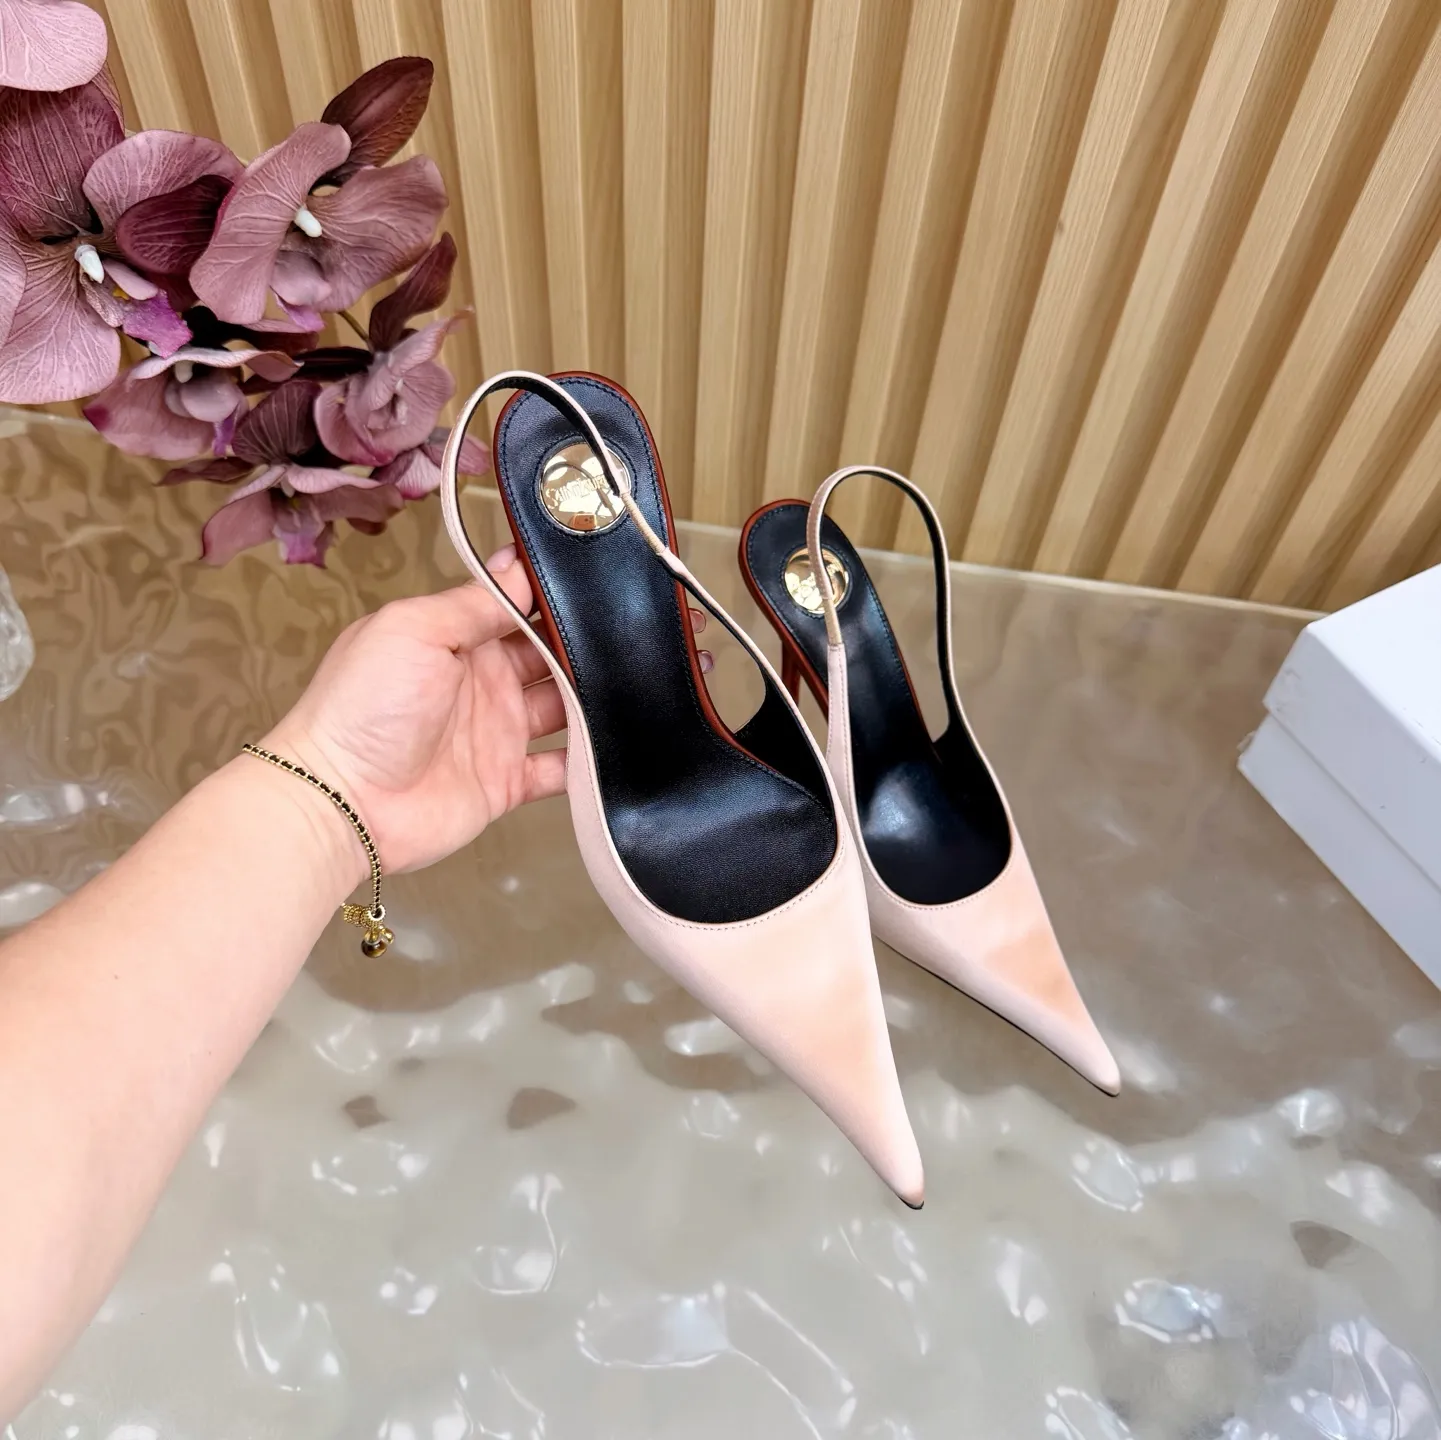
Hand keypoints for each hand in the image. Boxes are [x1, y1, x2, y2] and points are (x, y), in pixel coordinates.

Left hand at [261, 546, 712, 878]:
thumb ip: (473, 602)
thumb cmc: (364, 706)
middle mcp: (483, 680)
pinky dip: (591, 758)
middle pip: (554, 653)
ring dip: (606, 694)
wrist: (342, 804)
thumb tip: (522, 563)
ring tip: (663, 675)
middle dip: (599, 641)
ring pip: (566, 706)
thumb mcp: (414, 630)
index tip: (616, 575)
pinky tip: (632, 738)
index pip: (521, 604)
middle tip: (658, 626)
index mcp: (457, 636)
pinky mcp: (507, 783)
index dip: (564, 591)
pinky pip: (560, 768)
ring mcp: (498, 733)